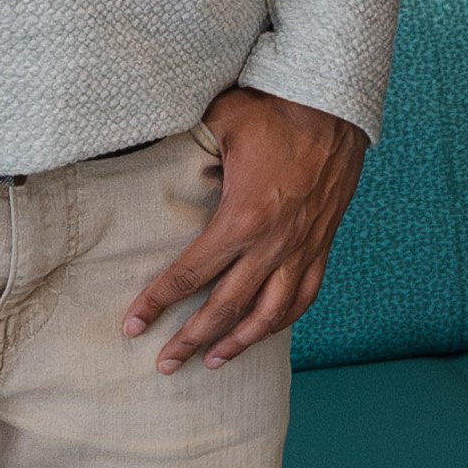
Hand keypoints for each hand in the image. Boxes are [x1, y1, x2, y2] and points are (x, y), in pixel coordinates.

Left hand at [124, 89, 366, 373]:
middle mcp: (273, 243)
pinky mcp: (323, 243)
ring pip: (269, 313)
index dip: (157, 302)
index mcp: (241, 218)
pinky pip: (304, 296)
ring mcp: (302, 247)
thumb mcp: (220, 124)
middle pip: (225, 307)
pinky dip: (283, 320)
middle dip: (190, 340)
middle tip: (165, 364)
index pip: (189, 274)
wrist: (334, 104)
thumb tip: (149, 154)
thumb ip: (186, 149)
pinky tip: (264, 331)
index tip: (132, 325)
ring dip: (238, 342)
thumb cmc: (274, 109)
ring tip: (213, 361)